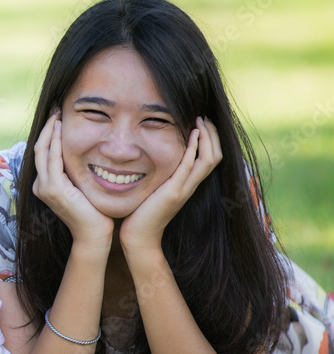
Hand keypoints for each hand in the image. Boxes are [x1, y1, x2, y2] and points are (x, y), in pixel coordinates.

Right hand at [32, 111, 113, 243]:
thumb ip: (77, 172)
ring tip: (57, 113)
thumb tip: (86, 154)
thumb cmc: (94, 213)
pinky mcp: (53, 189)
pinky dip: (55, 141)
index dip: (50, 133)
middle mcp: (40, 185)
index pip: (44, 153)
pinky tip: (61, 127)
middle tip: (56, 108)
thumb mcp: (82, 187)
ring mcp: (44, 187)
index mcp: (45, 184)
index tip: (58, 116)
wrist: (94, 235)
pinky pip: (52, 159)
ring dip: (50, 130)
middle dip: (48, 127)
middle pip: (39, 148)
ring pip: (42, 150)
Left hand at [120, 117, 221, 255]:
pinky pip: (189, 167)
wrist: (138, 238)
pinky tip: (192, 134)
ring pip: (209, 159)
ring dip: (207, 137)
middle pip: (215, 156)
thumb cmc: (140, 213)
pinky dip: (194, 149)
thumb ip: (159, 175)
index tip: (201, 121)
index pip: (209, 158)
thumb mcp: (154, 188)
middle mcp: (190, 186)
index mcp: (187, 184)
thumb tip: (150, 158)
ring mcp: (184, 189)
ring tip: (200, 120)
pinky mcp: (173, 192)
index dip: (210, 139)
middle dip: (212, 134)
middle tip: (203, 116)